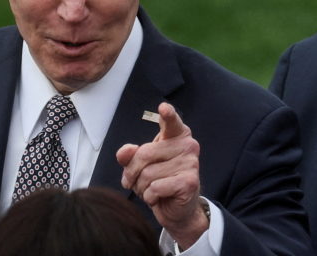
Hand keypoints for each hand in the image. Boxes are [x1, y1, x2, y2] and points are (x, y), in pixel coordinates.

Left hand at [116, 102, 208, 248]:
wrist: (176, 209)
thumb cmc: (158, 180)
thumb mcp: (139, 165)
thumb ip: (129, 155)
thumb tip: (125, 151)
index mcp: (176, 135)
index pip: (171, 122)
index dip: (167, 115)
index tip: (163, 108)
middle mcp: (187, 145)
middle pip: (145, 153)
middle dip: (132, 172)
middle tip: (133, 181)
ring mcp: (191, 163)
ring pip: (148, 174)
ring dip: (141, 187)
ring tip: (148, 190)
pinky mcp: (190, 182)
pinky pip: (155, 187)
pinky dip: (150, 197)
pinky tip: (157, 198)